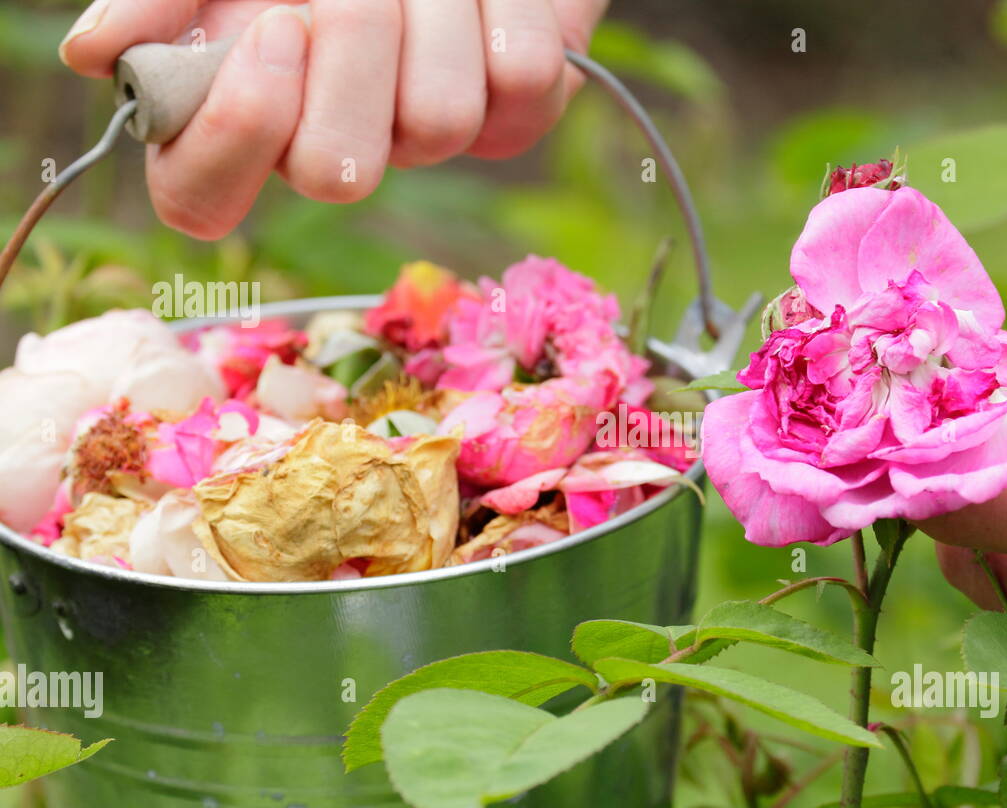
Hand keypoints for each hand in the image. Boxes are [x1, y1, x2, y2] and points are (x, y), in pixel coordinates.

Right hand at [59, 0, 606, 238]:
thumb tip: (95, 54)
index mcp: (250, 111)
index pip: (201, 199)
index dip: (236, 133)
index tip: (277, 30)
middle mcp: (336, 143)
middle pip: (334, 176)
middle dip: (353, 50)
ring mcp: (426, 139)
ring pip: (438, 125)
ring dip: (432, 16)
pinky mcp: (516, 116)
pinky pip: (520, 84)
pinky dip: (502, 10)